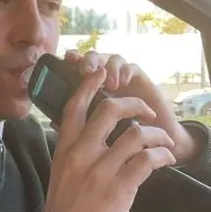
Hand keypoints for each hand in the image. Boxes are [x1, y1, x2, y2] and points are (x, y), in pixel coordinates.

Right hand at [27, 67, 178, 211]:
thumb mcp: (61, 180)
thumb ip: (76, 160)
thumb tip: (98, 150)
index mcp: (64, 151)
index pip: (75, 106)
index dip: (90, 83)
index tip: (104, 73)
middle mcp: (80, 155)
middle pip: (110, 109)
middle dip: (135, 104)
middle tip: (149, 113)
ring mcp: (99, 172)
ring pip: (135, 134)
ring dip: (157, 135)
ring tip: (165, 143)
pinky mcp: (118, 191)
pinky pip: (147, 161)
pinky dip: (162, 156)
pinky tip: (165, 161)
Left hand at [63, 49, 201, 161]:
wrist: (157, 151)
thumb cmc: (124, 147)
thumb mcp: (96, 141)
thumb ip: (76, 130)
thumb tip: (52, 120)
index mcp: (90, 94)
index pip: (76, 69)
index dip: (71, 62)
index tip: (64, 62)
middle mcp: (105, 84)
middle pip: (93, 59)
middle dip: (87, 60)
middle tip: (85, 70)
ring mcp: (124, 82)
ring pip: (111, 59)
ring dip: (108, 67)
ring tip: (108, 82)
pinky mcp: (141, 82)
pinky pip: (131, 67)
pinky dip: (125, 71)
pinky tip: (122, 81)